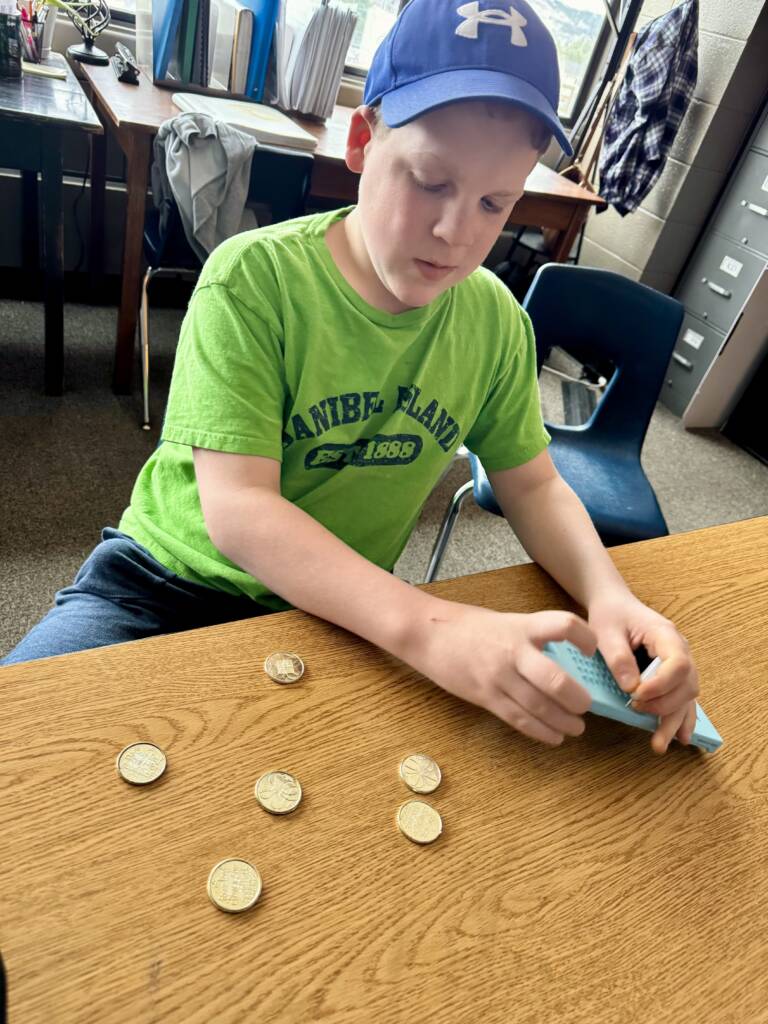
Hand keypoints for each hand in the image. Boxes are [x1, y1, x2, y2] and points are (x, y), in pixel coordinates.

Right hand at [406, 601, 597, 746]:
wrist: (427, 635)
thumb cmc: (468, 626)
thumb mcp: (505, 621)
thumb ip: (532, 638)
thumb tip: (564, 659)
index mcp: (520, 627)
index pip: (562, 625)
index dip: (584, 637)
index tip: (592, 649)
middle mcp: (511, 652)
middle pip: (554, 680)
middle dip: (577, 698)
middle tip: (586, 705)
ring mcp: (497, 677)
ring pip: (538, 707)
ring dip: (563, 721)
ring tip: (576, 727)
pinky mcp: (485, 697)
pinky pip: (518, 719)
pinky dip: (540, 731)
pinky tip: (553, 736)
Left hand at [588, 591, 699, 753]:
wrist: (615, 605)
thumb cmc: (611, 615)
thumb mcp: (606, 631)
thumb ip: (618, 657)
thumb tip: (631, 687)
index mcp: (666, 635)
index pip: (678, 664)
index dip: (662, 684)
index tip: (637, 694)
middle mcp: (680, 650)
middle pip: (687, 685)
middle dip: (665, 706)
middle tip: (637, 710)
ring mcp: (679, 664)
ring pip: (687, 697)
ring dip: (673, 720)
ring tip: (659, 744)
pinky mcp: (671, 677)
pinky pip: (682, 699)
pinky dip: (680, 718)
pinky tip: (678, 737)